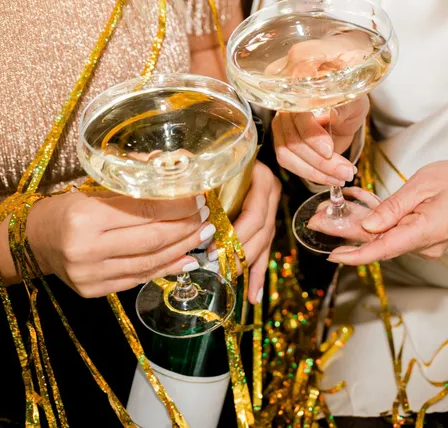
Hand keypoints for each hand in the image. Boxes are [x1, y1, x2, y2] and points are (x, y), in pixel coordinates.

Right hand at [27, 190, 210, 297]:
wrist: (36, 241)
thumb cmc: (68, 208)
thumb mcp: (94, 188)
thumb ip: (132, 182)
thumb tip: (172, 165)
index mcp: (85, 216)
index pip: (143, 210)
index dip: (176, 205)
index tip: (197, 198)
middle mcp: (87, 248)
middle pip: (152, 239)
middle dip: (185, 227)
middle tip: (205, 216)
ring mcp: (91, 274)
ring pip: (150, 262)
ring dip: (182, 248)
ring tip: (202, 236)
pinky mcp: (96, 290)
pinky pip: (140, 279)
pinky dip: (167, 268)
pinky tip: (186, 258)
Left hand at [209, 162, 280, 303]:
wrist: (233, 151)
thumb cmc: (217, 156)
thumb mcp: (211, 161)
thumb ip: (196, 169)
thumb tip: (177, 173)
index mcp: (261, 179)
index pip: (255, 215)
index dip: (236, 235)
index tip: (212, 249)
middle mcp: (270, 196)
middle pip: (261, 233)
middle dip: (238, 254)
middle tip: (214, 267)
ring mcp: (270, 212)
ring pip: (262, 245)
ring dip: (244, 266)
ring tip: (226, 281)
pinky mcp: (266, 227)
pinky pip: (264, 255)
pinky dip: (257, 277)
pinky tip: (252, 297)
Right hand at [272, 96, 368, 185]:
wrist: (346, 117)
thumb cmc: (349, 105)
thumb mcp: (353, 103)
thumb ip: (341, 108)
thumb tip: (330, 115)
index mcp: (300, 97)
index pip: (299, 118)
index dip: (312, 136)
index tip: (329, 151)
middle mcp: (286, 113)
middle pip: (293, 143)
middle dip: (320, 162)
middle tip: (346, 172)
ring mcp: (282, 131)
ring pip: (288, 157)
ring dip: (316, 172)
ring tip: (341, 178)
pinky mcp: (285, 148)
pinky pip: (291, 165)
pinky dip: (312, 175)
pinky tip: (332, 178)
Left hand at [328, 160, 447, 265]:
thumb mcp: (421, 185)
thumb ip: (393, 207)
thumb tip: (368, 227)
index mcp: (428, 231)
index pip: (386, 248)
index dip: (357, 255)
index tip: (334, 256)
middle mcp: (425, 246)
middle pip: (378, 244)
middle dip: (346, 235)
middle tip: (317, 221)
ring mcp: (422, 247)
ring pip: (381, 240)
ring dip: (354, 228)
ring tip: (326, 213)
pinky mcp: (417, 242)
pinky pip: (389, 236)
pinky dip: (370, 224)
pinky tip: (353, 209)